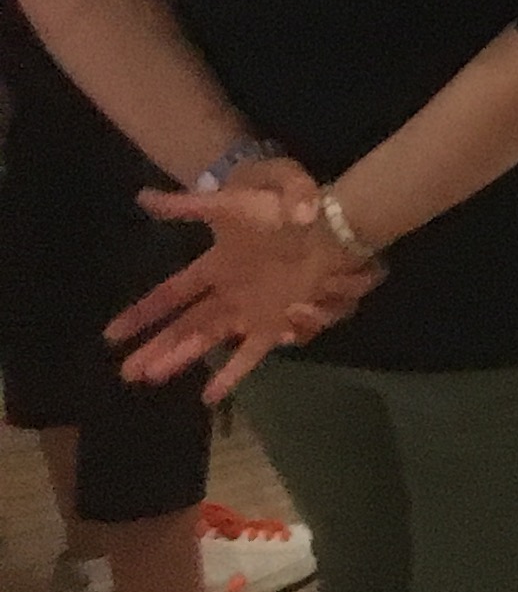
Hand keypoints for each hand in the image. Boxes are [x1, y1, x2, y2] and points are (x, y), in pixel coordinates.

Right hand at [114, 170, 379, 397]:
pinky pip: (250, 352)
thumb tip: (143, 197)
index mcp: (216, 265)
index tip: (111, 335)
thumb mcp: (233, 201)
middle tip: (126, 373)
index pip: (170, 294)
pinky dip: (231, 372)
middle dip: (155, 347)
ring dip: (180, 359)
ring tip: (153, 379)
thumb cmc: (283, 208)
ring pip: (208, 341)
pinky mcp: (277, 321)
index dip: (142, 314)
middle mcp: (229, 293)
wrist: (331, 221)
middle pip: (184, 326)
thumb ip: (189, 204)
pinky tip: (210, 395)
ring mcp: (253, 310)